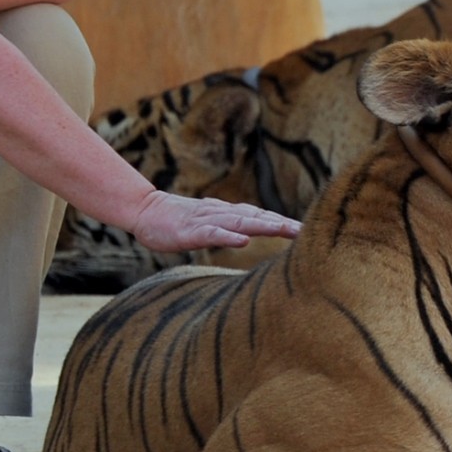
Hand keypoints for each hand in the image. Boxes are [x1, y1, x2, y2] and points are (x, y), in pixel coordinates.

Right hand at [128, 192, 301, 253]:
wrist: (146, 210)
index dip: (281, 222)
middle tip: (305, 230)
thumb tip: (250, 232)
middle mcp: (220, 214)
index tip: (306, 229)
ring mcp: (205, 221)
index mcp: (226, 214)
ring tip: (284, 230)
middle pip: (255, 217)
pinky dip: (228, 236)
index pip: (259, 217)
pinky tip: (242, 241)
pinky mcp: (189, 231)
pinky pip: (211, 234)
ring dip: (262, 226)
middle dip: (280, 223)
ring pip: (238, 222)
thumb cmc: (177, 220)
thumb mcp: (207, 224)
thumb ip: (228, 226)